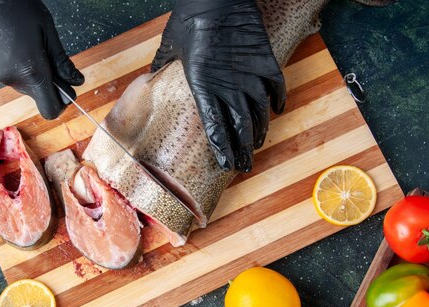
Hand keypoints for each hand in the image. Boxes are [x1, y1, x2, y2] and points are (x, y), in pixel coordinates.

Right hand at [0, 0, 83, 118]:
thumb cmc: (10, 3)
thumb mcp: (46, 27)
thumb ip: (60, 59)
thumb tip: (75, 80)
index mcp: (30, 71)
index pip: (50, 109)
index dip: (60, 101)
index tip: (64, 88)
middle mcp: (9, 78)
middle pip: (33, 91)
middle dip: (41, 77)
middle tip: (41, 50)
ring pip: (15, 80)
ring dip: (22, 67)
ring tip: (18, 39)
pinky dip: (4, 59)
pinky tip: (1, 38)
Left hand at [152, 0, 285, 171]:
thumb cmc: (189, 18)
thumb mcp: (169, 45)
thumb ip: (161, 65)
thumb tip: (150, 75)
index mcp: (202, 86)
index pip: (215, 127)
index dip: (222, 149)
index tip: (226, 166)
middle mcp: (228, 85)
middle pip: (240, 127)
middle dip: (243, 150)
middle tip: (245, 166)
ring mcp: (249, 73)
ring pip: (259, 112)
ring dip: (259, 131)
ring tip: (257, 144)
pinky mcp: (265, 60)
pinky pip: (276, 86)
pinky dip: (278, 100)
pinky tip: (277, 111)